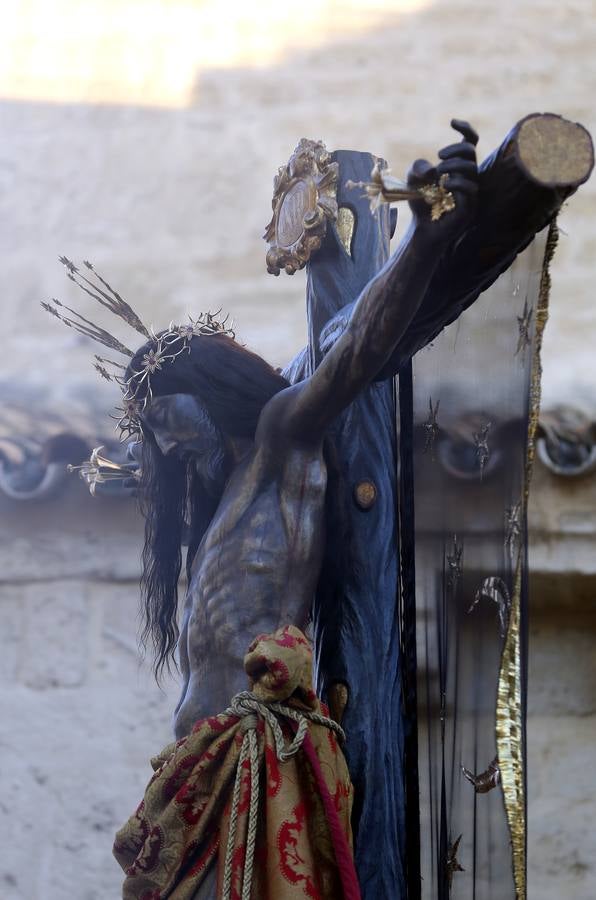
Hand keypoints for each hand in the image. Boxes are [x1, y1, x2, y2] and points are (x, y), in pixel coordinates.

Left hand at [407, 119, 478, 243]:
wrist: (422, 229)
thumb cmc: (420, 203)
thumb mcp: (412, 181)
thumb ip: (417, 167)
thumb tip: (433, 169)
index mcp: (458, 167)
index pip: (470, 142)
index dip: (466, 129)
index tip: (451, 122)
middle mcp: (467, 177)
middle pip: (470, 152)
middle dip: (456, 149)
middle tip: (439, 156)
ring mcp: (471, 192)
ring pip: (472, 169)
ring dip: (454, 165)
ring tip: (438, 172)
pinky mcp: (469, 207)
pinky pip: (470, 189)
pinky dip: (457, 183)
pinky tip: (444, 185)